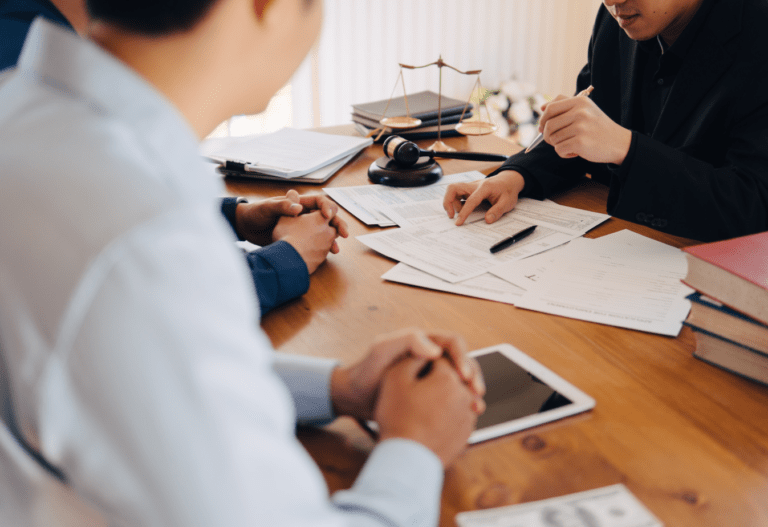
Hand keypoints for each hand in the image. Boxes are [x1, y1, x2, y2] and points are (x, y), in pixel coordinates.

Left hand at [234, 190, 348, 249]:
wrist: (247, 228)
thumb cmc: (256, 214)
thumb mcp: (268, 208)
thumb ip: (282, 206)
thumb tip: (297, 207)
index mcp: (299, 203)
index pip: (320, 202)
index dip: (327, 207)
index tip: (327, 216)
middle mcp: (304, 214)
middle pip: (328, 217)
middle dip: (338, 224)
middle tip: (344, 233)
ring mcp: (304, 228)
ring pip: (326, 231)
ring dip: (334, 239)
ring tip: (336, 249)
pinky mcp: (301, 240)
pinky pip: (319, 243)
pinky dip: (325, 248)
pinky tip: (328, 255)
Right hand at [272, 211, 338, 272]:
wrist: (288, 261)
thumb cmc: (286, 237)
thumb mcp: (285, 217)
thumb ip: (290, 205)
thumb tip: (293, 193)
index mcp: (321, 218)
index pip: (333, 209)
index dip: (327, 209)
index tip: (320, 212)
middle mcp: (328, 232)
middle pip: (333, 226)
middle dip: (326, 225)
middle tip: (313, 227)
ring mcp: (326, 247)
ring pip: (329, 240)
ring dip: (322, 239)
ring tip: (307, 240)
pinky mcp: (322, 259)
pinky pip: (322, 252)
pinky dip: (317, 250)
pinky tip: (305, 251)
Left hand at [330, 329, 484, 420]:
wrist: (355, 397)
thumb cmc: (366, 370)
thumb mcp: (382, 349)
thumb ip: (407, 341)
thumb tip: (437, 350)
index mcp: (424, 343)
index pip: (453, 343)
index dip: (462, 357)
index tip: (463, 376)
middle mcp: (432, 357)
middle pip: (463, 361)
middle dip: (473, 376)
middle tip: (476, 394)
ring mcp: (432, 377)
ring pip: (460, 380)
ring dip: (471, 391)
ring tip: (475, 407)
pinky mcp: (431, 394)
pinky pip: (452, 395)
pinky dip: (462, 404)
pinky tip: (465, 415)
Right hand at [374, 355, 481, 466]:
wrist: (406, 458)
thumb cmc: (398, 416)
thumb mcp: (395, 378)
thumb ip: (412, 357)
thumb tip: (428, 350)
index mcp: (449, 377)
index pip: (441, 358)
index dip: (426, 362)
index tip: (415, 371)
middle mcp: (466, 394)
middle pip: (454, 376)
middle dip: (439, 377)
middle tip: (420, 388)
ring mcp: (469, 416)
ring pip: (459, 395)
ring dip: (446, 395)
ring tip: (425, 406)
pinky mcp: (468, 433)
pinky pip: (460, 415)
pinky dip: (449, 413)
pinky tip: (432, 419)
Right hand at [443, 170, 524, 224]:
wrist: (509, 181)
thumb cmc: (507, 190)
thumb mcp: (507, 202)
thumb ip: (497, 211)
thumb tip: (488, 220)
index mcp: (484, 187)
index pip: (470, 200)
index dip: (464, 212)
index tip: (458, 222)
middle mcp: (474, 185)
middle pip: (453, 188)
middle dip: (448, 202)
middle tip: (451, 215)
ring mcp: (470, 186)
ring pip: (453, 190)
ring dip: (452, 202)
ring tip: (460, 212)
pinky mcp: (468, 190)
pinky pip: (456, 194)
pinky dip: (455, 202)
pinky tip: (462, 209)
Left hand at [538, 94, 631, 163]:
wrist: (619, 143)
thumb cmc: (598, 127)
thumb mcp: (585, 110)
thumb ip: (565, 105)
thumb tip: (542, 107)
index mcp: (579, 102)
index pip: (550, 108)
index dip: (542, 119)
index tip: (543, 127)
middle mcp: (580, 112)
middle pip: (548, 125)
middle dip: (547, 135)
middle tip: (555, 140)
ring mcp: (580, 127)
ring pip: (553, 139)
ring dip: (558, 145)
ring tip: (570, 145)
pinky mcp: (580, 142)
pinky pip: (559, 149)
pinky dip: (564, 154)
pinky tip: (574, 152)